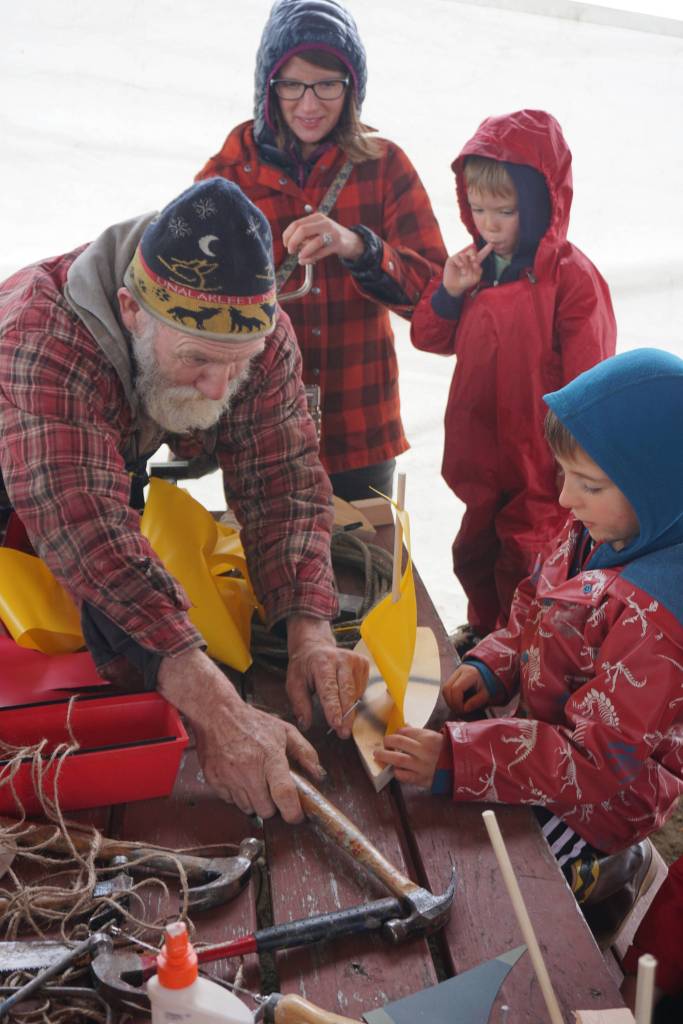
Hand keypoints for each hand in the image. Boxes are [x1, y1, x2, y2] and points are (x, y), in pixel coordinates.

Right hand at [158, 649, 323, 822]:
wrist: (217, 715)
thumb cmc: (252, 723)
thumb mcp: (284, 731)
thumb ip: (305, 752)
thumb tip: (318, 773)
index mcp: (270, 756)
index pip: (284, 793)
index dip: (293, 811)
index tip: (297, 815)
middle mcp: (249, 770)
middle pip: (266, 809)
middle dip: (273, 806)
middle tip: (272, 790)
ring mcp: (230, 777)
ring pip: (248, 808)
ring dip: (255, 801)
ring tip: (255, 780)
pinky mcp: (215, 781)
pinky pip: (231, 802)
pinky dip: (238, 796)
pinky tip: (240, 778)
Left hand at [282, 213, 363, 264]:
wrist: (352, 241)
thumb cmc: (331, 237)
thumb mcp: (318, 230)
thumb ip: (305, 235)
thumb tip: (290, 244)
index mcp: (317, 217)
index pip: (296, 224)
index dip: (287, 235)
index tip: (285, 244)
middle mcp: (324, 223)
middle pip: (302, 230)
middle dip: (292, 242)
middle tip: (290, 251)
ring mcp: (331, 233)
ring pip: (312, 242)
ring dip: (303, 252)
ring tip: (300, 257)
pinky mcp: (337, 244)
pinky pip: (320, 252)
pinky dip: (310, 258)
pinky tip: (305, 261)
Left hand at [286, 615, 368, 737]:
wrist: (315, 647)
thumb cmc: (304, 668)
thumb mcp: (294, 684)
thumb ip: (300, 704)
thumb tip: (305, 725)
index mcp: (322, 662)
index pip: (329, 689)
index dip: (333, 708)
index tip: (336, 724)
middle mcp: (341, 658)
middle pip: (347, 692)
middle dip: (346, 715)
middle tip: (343, 733)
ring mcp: (354, 660)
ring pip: (356, 692)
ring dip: (348, 707)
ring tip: (337, 712)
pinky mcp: (363, 663)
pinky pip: (361, 688)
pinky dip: (353, 698)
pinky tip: (343, 696)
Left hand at [373, 726, 443, 787]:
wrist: (458, 769)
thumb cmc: (446, 751)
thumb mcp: (435, 737)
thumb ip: (418, 733)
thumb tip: (404, 726)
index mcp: (428, 738)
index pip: (405, 732)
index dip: (397, 733)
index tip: (394, 735)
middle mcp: (424, 751)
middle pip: (399, 742)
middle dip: (388, 741)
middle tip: (383, 743)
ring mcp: (422, 766)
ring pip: (397, 759)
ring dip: (385, 756)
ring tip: (378, 754)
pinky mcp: (421, 779)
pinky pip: (404, 775)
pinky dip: (396, 772)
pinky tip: (394, 769)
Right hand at [442, 242, 492, 296]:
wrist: (456, 286)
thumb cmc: (466, 282)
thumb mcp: (476, 277)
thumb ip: (479, 270)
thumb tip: (474, 262)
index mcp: (475, 262)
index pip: (482, 254)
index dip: (487, 249)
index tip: (492, 243)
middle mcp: (468, 258)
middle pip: (472, 250)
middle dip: (473, 255)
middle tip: (474, 260)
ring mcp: (460, 258)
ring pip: (464, 255)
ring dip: (465, 264)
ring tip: (464, 272)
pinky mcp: (452, 259)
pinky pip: (457, 257)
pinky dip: (459, 262)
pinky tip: (460, 266)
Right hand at [442, 664, 489, 714]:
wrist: (486, 673)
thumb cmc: (487, 684)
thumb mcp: (485, 695)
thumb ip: (475, 702)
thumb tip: (464, 709)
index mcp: (469, 674)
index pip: (456, 689)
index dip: (457, 702)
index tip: (463, 710)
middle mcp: (459, 671)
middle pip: (446, 688)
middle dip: (451, 702)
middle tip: (459, 711)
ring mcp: (454, 673)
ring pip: (444, 689)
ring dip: (449, 700)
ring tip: (458, 707)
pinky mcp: (452, 678)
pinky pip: (446, 689)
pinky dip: (450, 697)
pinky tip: (457, 702)